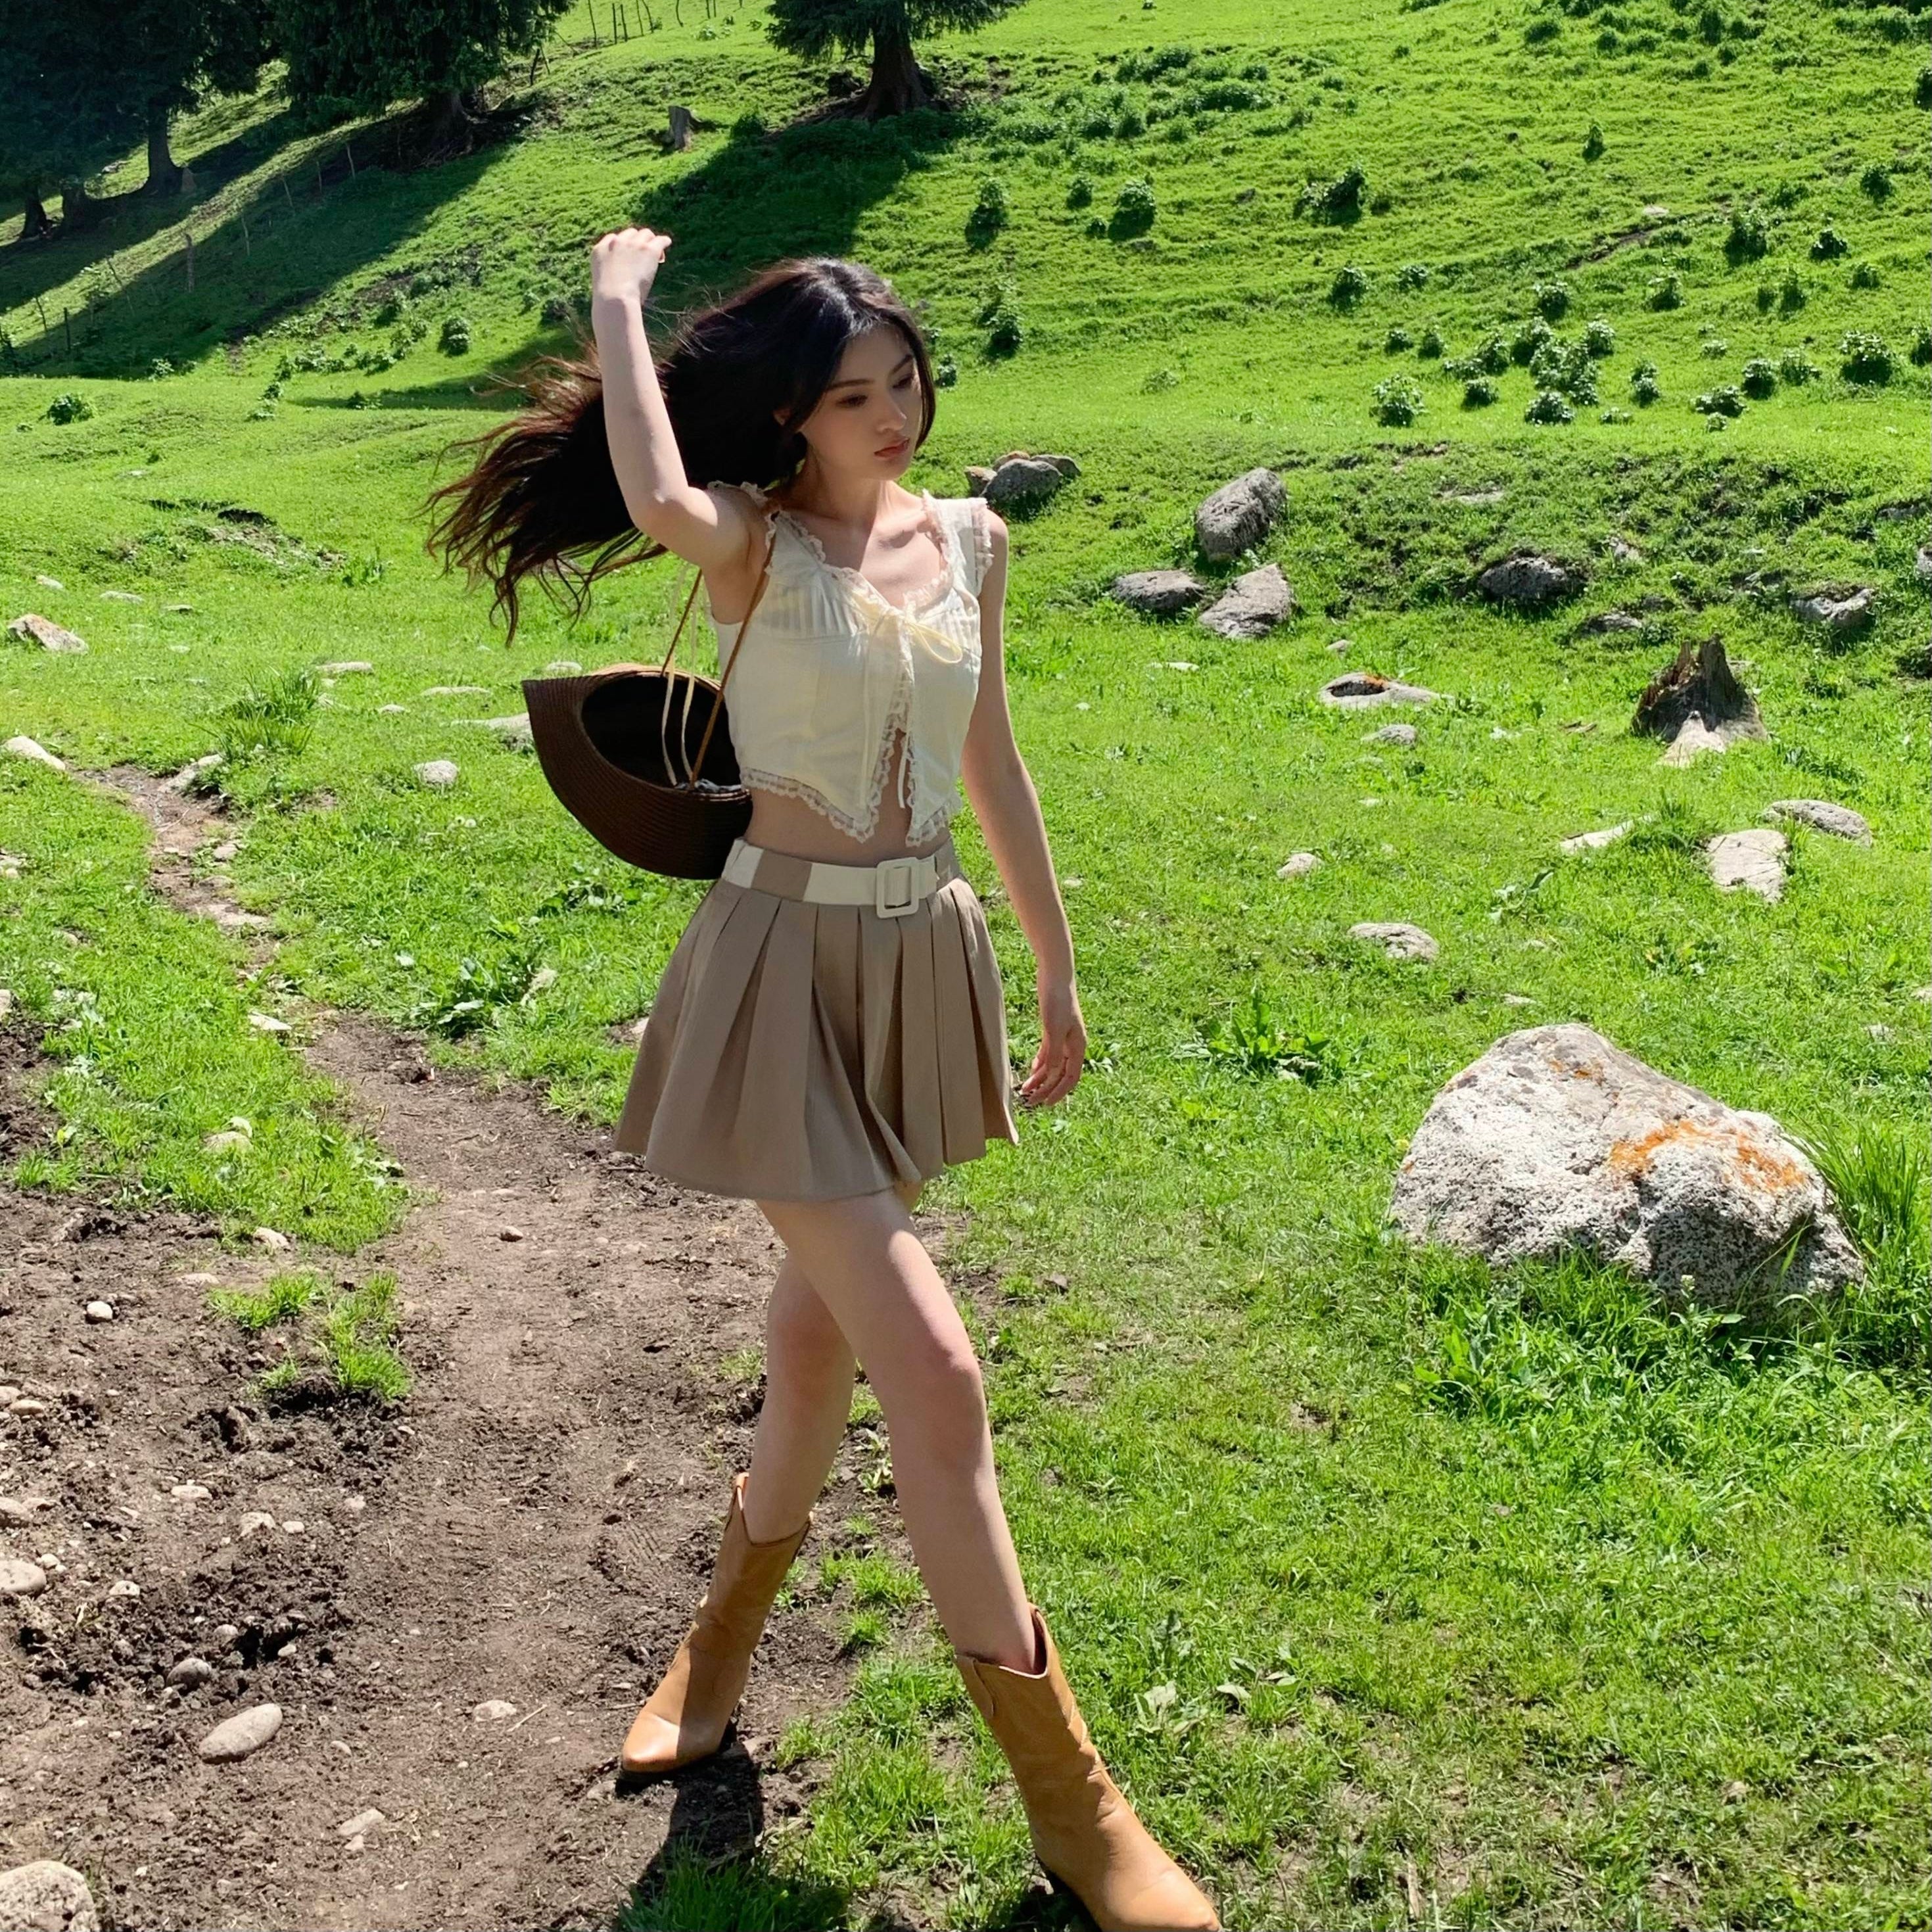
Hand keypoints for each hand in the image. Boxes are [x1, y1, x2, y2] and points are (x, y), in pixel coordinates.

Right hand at [590, 226, 671, 309]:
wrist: (615, 299)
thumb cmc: (609, 301)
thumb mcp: (604, 284)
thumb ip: (611, 276)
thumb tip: (621, 283)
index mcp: (600, 249)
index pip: (613, 239)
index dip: (623, 245)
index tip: (629, 253)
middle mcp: (616, 242)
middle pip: (630, 234)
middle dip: (637, 242)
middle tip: (644, 256)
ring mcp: (633, 244)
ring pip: (645, 234)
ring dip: (650, 242)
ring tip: (656, 255)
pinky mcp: (648, 250)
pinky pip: (660, 240)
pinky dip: (664, 242)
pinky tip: (666, 244)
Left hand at [1017, 974, 1084, 1108]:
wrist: (1055, 977)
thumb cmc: (1058, 1001)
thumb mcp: (1055, 1028)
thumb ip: (1054, 1052)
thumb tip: (1051, 1073)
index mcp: (1078, 1046)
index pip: (1071, 1078)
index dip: (1059, 1093)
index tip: (1045, 1104)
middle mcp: (1072, 1045)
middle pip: (1060, 1075)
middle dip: (1046, 1089)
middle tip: (1030, 1101)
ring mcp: (1062, 1038)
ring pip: (1052, 1066)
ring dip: (1040, 1079)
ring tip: (1026, 1090)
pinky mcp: (1052, 1031)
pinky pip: (1047, 1054)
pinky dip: (1040, 1064)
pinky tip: (1031, 1071)